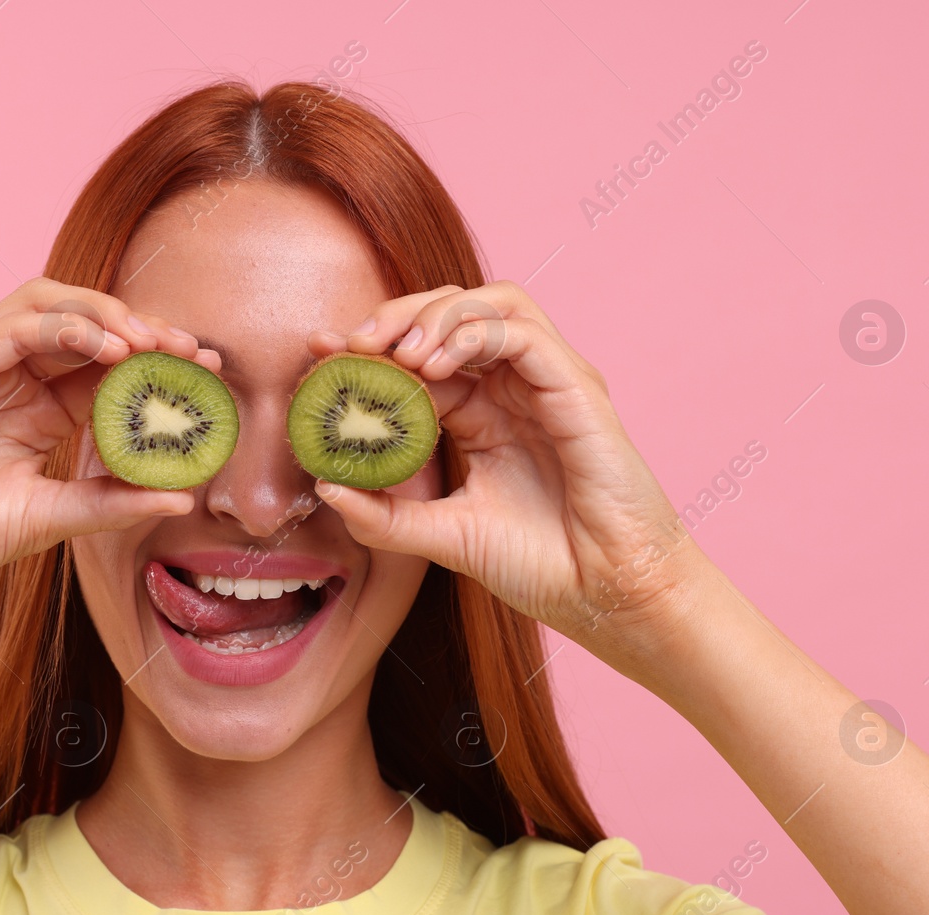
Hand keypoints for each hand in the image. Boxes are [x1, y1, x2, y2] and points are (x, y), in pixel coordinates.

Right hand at [0, 276, 216, 632]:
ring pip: (50, 307)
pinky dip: (66, 325)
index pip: (105, 366)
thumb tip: (182, 498)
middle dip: (144, 329)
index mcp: (36, 412)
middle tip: (190, 351)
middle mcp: (10, 380)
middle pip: (86, 325)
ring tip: (151, 343)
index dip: (156, 361)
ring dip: (108, 314)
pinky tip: (107, 346)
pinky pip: (15, 325)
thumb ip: (112, 503)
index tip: (205, 373)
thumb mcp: (51, 520)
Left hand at [308, 281, 712, 650]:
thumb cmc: (542, 566)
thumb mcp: (444, 537)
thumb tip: (325, 486)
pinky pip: (522, 331)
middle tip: (352, 344)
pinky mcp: (576, 387)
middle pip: (453, 313)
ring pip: (490, 304)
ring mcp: (548, 381)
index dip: (370, 347)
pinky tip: (434, 365)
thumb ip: (386, 516)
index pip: (421, 356)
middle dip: (397, 315)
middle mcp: (515, 388)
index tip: (320, 353)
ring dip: (435, 314)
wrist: (608, 596)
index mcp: (483, 414)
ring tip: (395, 353)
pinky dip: (473, 332)